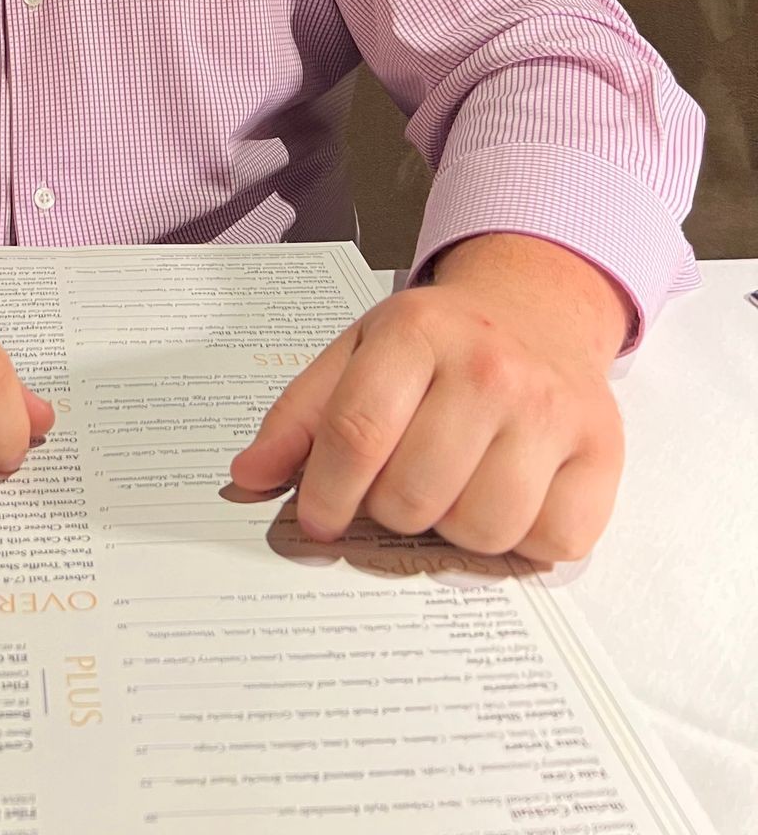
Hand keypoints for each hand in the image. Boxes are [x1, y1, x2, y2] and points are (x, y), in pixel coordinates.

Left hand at [230, 237, 628, 562]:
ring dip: (454, 530)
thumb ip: (301, 415)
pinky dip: (523, 540)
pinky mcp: (603, 451)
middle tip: (399, 488)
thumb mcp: (359, 351)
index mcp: (416, 332)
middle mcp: (489, 367)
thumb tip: (248, 476)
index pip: (356, 433)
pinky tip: (510, 496)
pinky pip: (551, 544)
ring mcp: (551, 409)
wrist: (537, 308)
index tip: (319, 520)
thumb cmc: (438, 343)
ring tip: (454, 488)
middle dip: (390, 511)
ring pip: (481, 529)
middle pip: (413, 495)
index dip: (326, 493)